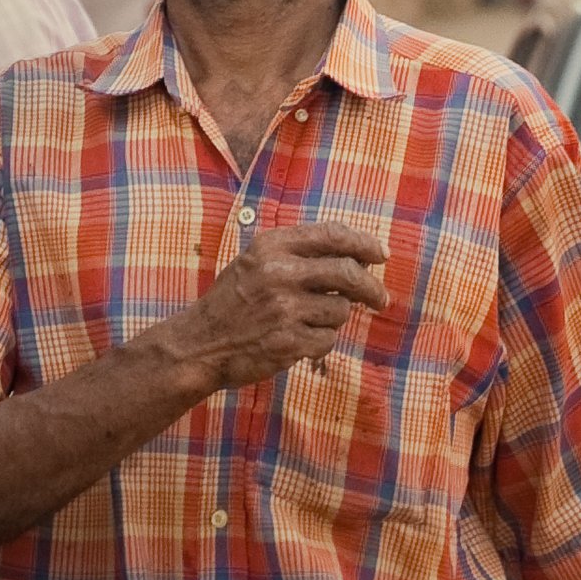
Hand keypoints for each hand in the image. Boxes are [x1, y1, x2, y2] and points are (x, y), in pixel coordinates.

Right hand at [173, 222, 386, 392]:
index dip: (365, 243)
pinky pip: (328, 340)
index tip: (381, 255)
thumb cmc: (233, 301)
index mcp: (271, 246)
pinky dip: (320, 342)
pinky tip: (298, 340)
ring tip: (306, 322)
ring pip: (341, 311)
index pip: (333, 235)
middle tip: (381, 299)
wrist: (200, 344)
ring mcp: (284, 309)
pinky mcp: (288, 342)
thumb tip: (360, 255)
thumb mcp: (256, 261)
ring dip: (334, 319)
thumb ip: (300, 252)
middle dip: (372, 288)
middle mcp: (279, 273)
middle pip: (349, 274)